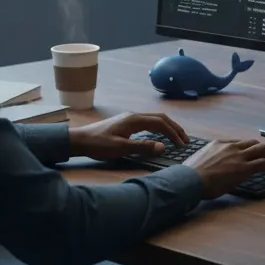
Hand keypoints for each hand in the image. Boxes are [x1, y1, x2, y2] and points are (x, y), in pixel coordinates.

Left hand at [68, 111, 187, 160]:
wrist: (79, 140)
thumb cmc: (98, 144)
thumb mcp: (120, 148)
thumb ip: (142, 147)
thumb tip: (163, 147)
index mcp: (135, 120)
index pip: (160, 123)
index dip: (173, 133)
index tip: (182, 144)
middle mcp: (134, 116)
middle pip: (160, 118)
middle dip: (174, 128)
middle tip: (185, 139)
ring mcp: (129, 118)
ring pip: (154, 119)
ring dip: (167, 127)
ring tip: (176, 137)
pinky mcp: (125, 123)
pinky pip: (148, 122)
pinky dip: (158, 128)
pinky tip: (158, 136)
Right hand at [183, 139, 264, 198]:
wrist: (190, 180)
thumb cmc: (190, 175)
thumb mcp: (199, 161)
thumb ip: (208, 160)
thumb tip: (209, 167)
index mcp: (219, 144)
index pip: (239, 143)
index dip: (248, 150)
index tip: (251, 157)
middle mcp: (231, 147)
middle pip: (253, 143)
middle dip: (263, 150)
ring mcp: (238, 156)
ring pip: (262, 149)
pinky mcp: (243, 168)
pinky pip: (263, 163)